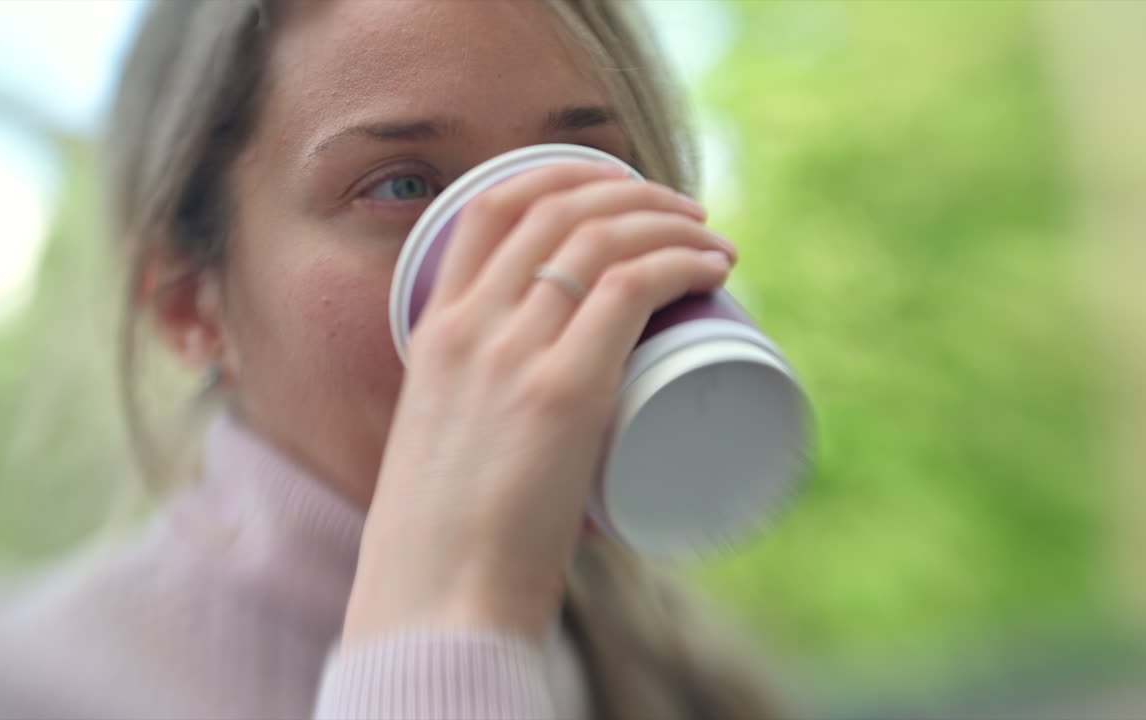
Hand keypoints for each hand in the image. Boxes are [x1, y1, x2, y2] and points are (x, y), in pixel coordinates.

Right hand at [341, 162, 734, 643]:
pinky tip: (712, 265)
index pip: (489, 207)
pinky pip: (631, 287)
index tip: (612, 188)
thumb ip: (482, 416)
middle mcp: (469, 327)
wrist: (435, 604)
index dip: (560, 178)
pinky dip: (680, 261)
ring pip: (602, 238)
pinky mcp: (564, 391)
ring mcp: (513, 355)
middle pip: (558, 209)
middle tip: (682, 214)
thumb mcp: (445, 445)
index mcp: (433, 333)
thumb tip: (547, 427)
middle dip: (631, 193)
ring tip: (710, 239)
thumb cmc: (446, 544)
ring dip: (669, 221)